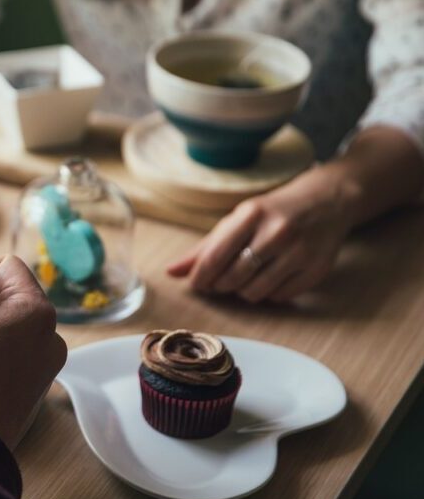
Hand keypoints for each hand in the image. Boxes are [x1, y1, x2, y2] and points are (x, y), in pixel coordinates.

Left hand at [166, 168, 359, 302]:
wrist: (327, 201)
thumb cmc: (272, 212)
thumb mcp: (238, 219)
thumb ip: (204, 247)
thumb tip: (171, 272)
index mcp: (252, 215)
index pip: (215, 256)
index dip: (200, 277)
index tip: (196, 284)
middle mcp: (277, 232)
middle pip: (233, 278)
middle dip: (220, 285)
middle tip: (220, 281)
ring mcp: (300, 252)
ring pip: (255, 292)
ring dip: (243, 292)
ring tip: (245, 278)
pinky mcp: (317, 270)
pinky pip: (279, 297)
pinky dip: (268, 294)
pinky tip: (269, 278)